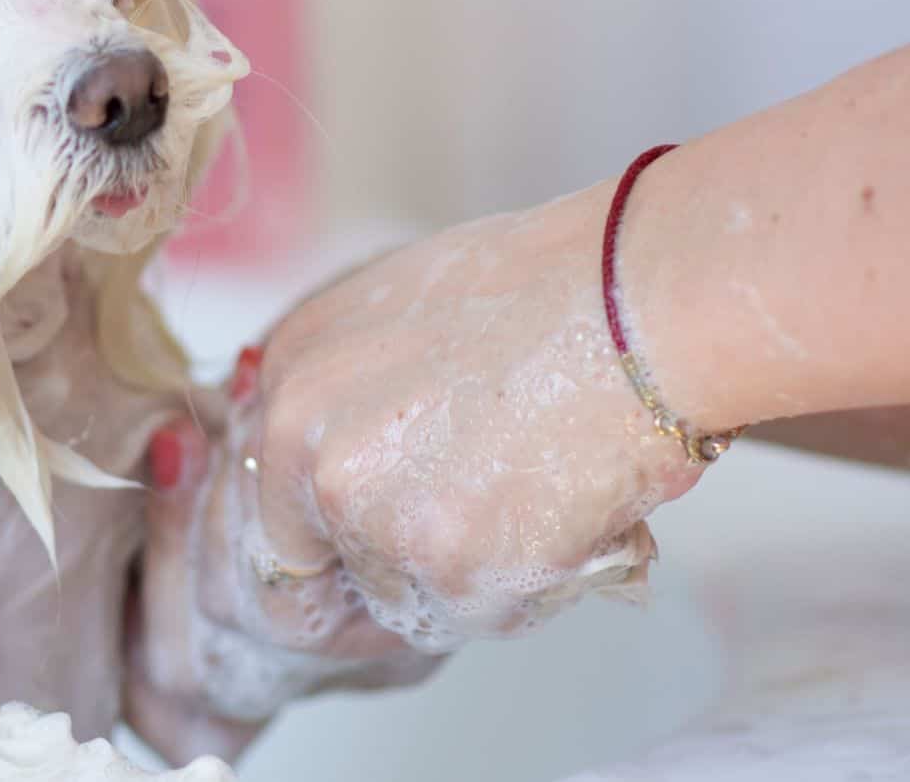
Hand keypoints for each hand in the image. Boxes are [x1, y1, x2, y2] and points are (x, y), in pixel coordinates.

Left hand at [127, 184, 706, 760]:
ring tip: (529, 495)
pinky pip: (467, 618)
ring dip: (458, 576)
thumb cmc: (549, 291)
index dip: (330, 527)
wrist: (639, 304)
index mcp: (289, 366)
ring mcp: (363, 505)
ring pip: (395, 596)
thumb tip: (339, 457)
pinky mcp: (439, 562)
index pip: (269, 492)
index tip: (374, 540)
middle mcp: (301, 436)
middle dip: (383, 566)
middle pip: (315, 561)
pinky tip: (556, 516)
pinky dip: (517, 591)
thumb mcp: (403, 310)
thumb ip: (349, 387)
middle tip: (463, 531)